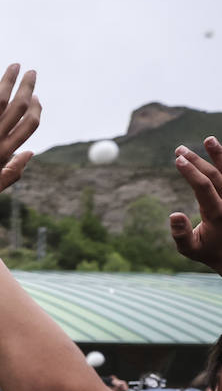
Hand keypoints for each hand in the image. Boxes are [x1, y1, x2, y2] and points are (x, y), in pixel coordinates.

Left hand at [0, 65, 40, 211]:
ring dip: (9, 80)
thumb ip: (15, 170)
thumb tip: (30, 154)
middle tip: (31, 72)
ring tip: (15, 66)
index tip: (36, 98)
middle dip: (28, 87)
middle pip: (18, 108)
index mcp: (5, 152)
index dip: (36, 109)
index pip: (29, 125)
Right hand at [170, 137, 221, 273]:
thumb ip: (181, 235)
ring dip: (219, 155)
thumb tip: (173, 214)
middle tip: (180, 150)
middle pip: (215, 175)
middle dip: (197, 161)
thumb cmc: (209, 251)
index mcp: (218, 214)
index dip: (190, 172)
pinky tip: (219, 152)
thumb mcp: (190, 249)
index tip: (177, 160)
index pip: (204, 187)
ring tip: (208, 140)